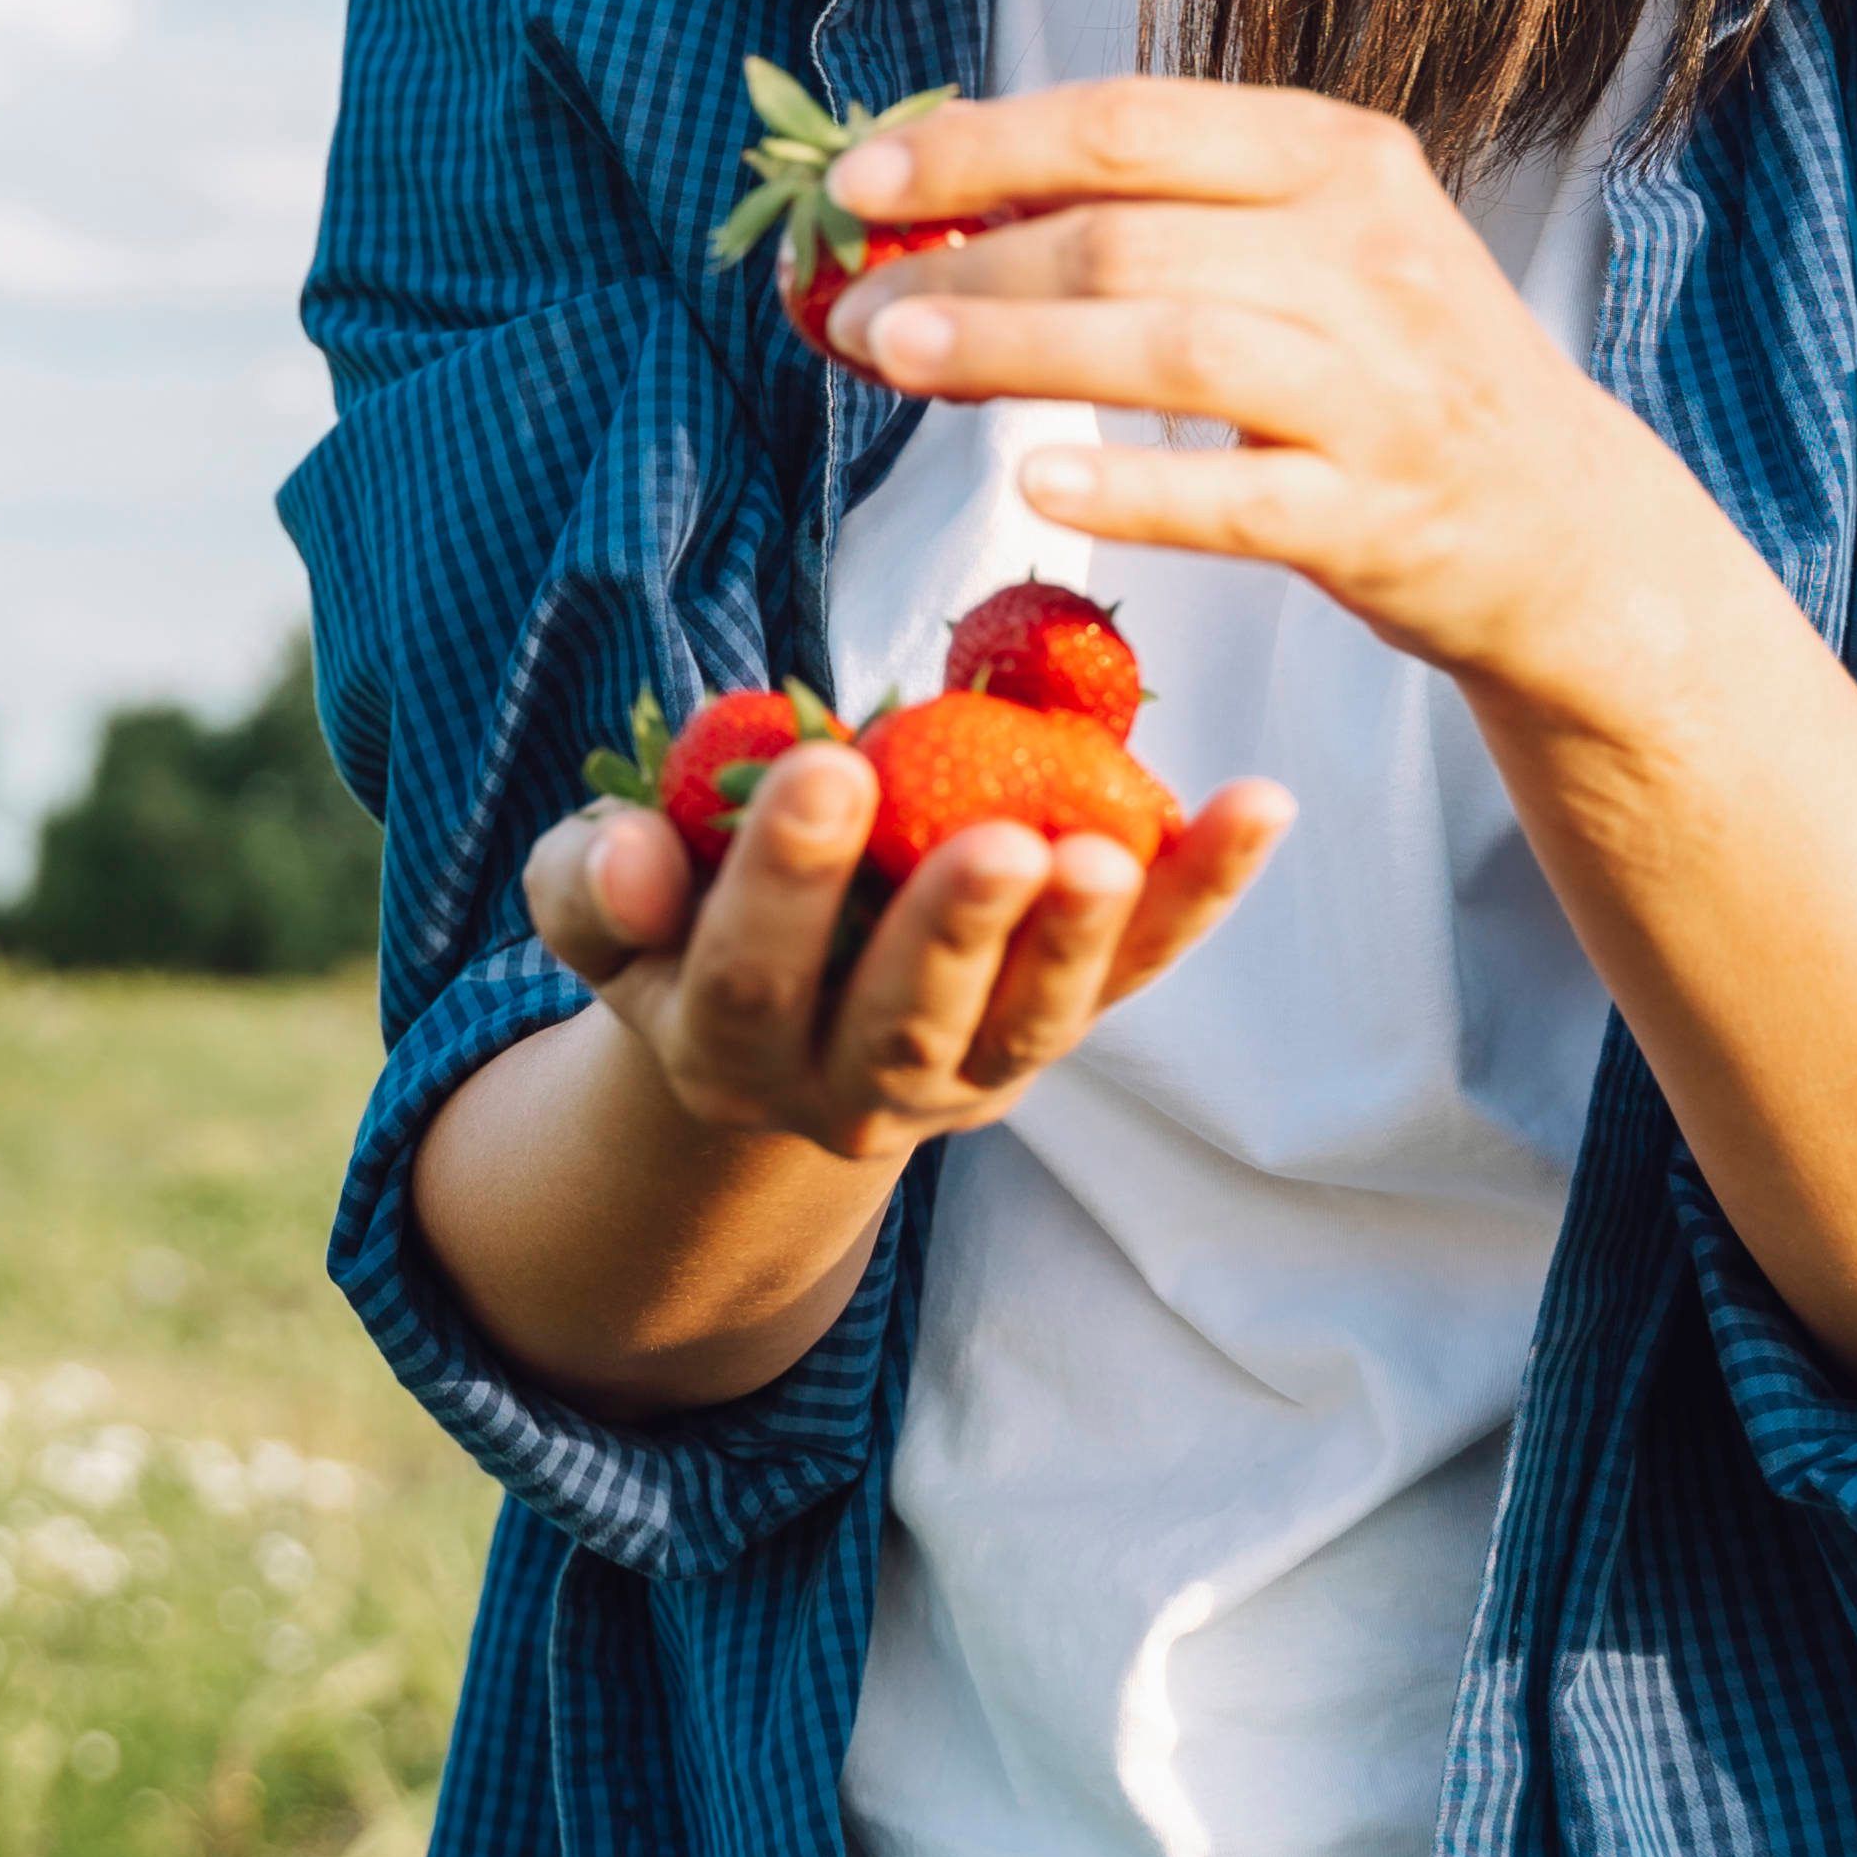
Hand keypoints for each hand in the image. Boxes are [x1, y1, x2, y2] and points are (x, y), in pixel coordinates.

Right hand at [521, 735, 1284, 1166]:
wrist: (777, 1044)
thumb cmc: (682, 932)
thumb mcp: (614, 917)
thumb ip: (596, 889)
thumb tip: (625, 854)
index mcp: (724, 1047)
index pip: (746, 977)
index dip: (782, 882)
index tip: (825, 766)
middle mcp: (851, 1089)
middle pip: (903, 1023)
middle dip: (952, 928)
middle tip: (1001, 838)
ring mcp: (971, 1075)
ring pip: (1031, 1021)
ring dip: (1080, 940)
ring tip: (1110, 851)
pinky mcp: (1056, 1035)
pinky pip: (1138, 970)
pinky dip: (1202, 892)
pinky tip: (1260, 806)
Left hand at [822, 77, 1730, 710]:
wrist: (1561, 523)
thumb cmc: (1388, 373)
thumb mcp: (1308, 251)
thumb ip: (1159, 215)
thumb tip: (942, 203)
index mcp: (1334, 155)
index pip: (1125, 124)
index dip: (975, 145)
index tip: (855, 181)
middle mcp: (1367, 251)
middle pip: (1125, 235)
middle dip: (963, 263)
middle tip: (845, 302)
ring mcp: (1381, 384)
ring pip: (1168, 345)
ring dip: (1010, 351)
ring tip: (889, 359)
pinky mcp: (1379, 510)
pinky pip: (1237, 495)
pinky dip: (1133, 486)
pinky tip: (1036, 482)